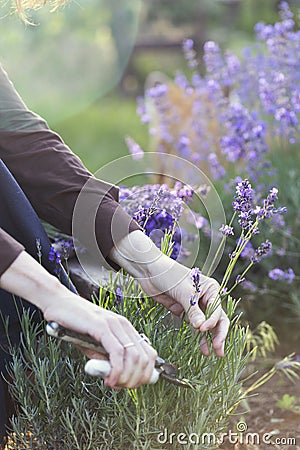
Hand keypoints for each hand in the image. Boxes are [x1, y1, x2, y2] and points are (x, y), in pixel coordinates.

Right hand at [0, 251, 156, 388]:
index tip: (132, 386)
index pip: (149, 354)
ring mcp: (114, 324)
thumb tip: (118, 379)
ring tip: (115, 384)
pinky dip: (116, 370)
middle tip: (122, 387)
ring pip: (134, 356)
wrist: (58, 302)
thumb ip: (106, 359)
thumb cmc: (74, 324)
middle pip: (144, 358)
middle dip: (136, 379)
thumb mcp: (93, 345)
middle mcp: (123, 325)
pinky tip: (109, 379)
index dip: (145, 375)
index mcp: (125, 329)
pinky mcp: (101, 325)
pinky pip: (116, 352)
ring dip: (127, 377)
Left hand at [110, 230, 229, 356]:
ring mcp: (195, 305)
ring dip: (210, 338)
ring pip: (207, 324)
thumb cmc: (169, 275)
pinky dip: (199, 336)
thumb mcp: (183, 292)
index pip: (217, 309)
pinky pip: (194, 325)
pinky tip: (203, 348)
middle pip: (217, 318)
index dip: (213, 321)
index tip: (203, 329)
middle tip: (219, 349)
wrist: (149, 272)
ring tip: (214, 353)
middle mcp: (206, 297)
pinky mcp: (184, 311)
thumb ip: (193, 310)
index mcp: (210, 288)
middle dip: (219, 334)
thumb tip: (201, 328)